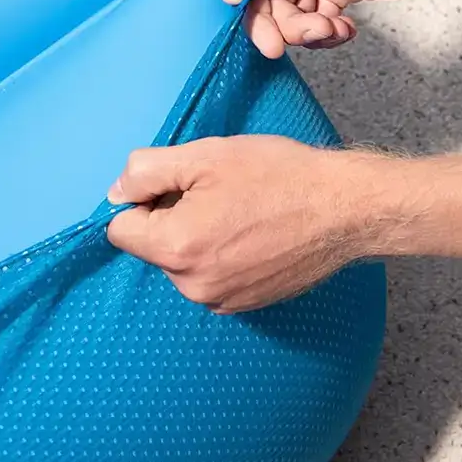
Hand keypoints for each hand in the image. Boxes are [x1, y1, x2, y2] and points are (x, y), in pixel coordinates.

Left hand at [105, 135, 385, 313]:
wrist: (344, 209)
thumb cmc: (277, 176)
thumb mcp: (204, 155)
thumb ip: (146, 171)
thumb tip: (116, 191)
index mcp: (176, 247)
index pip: (120, 229)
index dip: (142, 199)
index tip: (177, 184)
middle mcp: (192, 285)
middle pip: (152, 246)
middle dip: (171, 218)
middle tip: (216, 192)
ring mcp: (220, 301)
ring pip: (182, 262)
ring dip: (197, 237)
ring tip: (239, 211)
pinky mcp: (244, 306)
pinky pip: (210, 277)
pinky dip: (221, 256)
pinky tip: (253, 233)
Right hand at [221, 0, 461, 57]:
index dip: (253, 12)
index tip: (270, 41)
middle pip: (267, 2)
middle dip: (288, 24)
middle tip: (309, 35)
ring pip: (292, 15)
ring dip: (312, 29)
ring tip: (333, 27)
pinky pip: (318, 19)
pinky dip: (329, 30)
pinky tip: (344, 28)